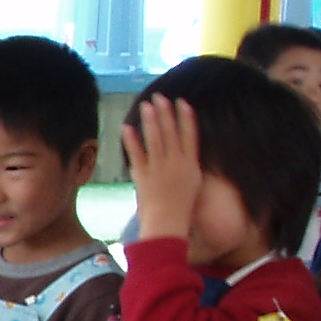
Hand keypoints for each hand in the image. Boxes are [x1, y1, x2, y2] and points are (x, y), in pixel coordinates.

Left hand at [122, 95, 202, 241]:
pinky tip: (127, 126)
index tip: (183, 102)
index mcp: (190, 165)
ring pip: (155, 139)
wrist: (168, 223)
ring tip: (146, 105)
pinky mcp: (143, 175)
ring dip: (150, 120)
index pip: (190, 135)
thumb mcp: (193, 184)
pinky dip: (131, 140)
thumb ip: (187, 167)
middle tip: (160, 96)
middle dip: (165, 113)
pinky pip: (137, 154)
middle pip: (171, 132)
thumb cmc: (181, 209)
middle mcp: (176, 163)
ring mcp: (159, 168)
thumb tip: (184, 154)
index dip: (186, 118)